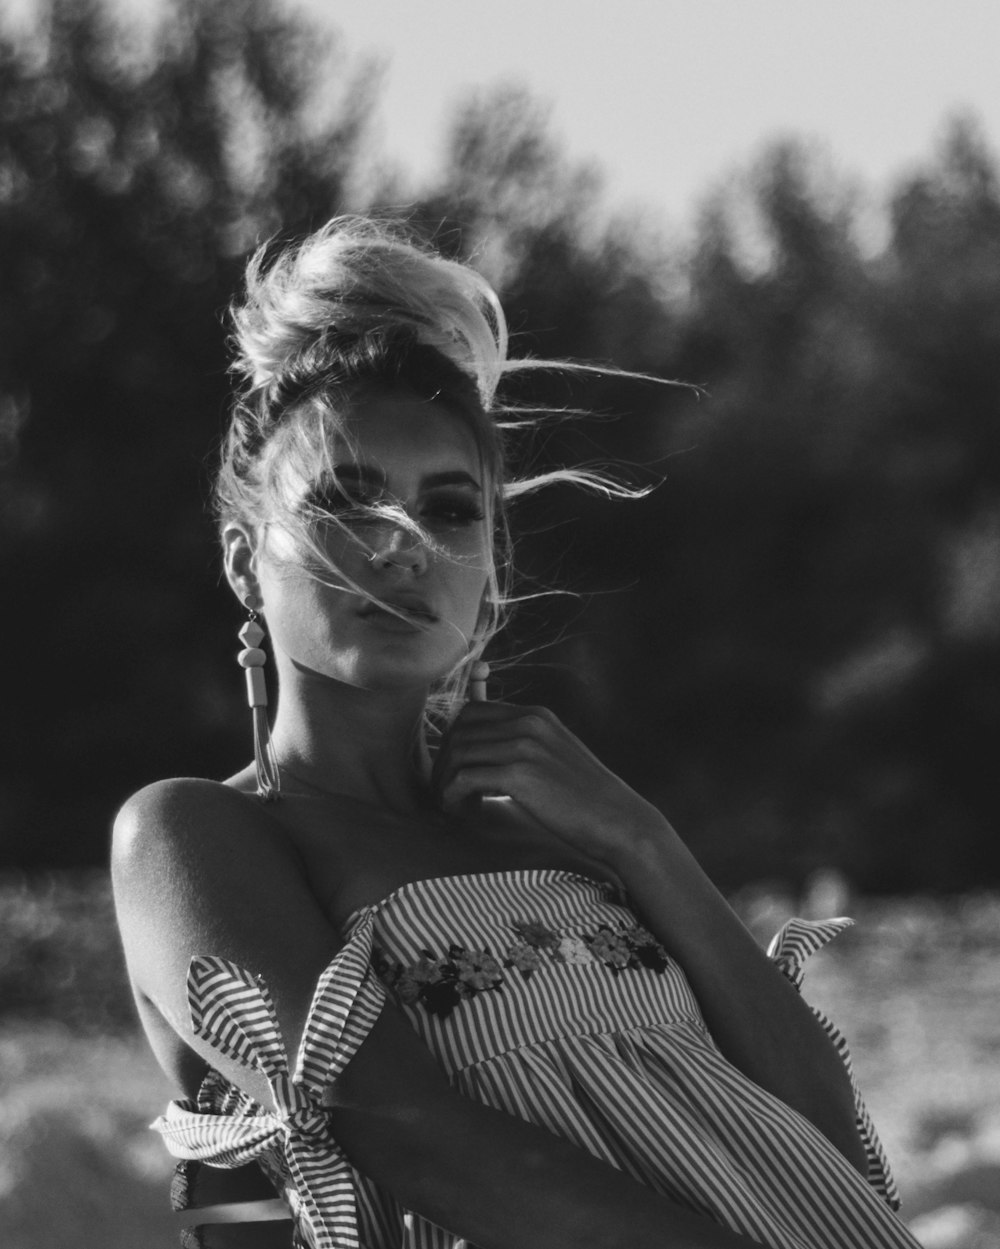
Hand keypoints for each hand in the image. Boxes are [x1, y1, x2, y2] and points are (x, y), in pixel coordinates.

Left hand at [433, 701, 669, 868]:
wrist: (618, 820)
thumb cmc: (585, 798)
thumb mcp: (555, 757)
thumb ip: (524, 745)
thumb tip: (490, 754)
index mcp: (536, 715)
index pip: (472, 710)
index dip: (455, 739)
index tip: (456, 768)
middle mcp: (528, 722)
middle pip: (459, 728)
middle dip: (445, 759)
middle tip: (450, 789)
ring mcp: (525, 746)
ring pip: (458, 752)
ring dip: (446, 781)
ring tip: (456, 804)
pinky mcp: (521, 774)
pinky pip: (464, 778)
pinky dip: (453, 796)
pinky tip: (465, 812)